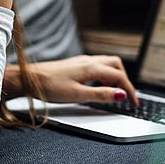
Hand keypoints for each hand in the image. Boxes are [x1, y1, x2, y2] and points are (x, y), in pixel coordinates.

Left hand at [3, 55, 138, 105]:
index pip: (119, 77)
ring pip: (107, 63)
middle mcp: (89, 61)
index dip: (129, 90)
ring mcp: (82, 61)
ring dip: (116, 75)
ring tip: (116, 91)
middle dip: (125, 79)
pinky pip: (98, 65)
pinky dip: (105, 74)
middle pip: (117, 65)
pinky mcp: (76, 64)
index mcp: (92, 68)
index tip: (134, 102)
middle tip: (127, 95)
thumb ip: (101, 95)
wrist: (29, 79)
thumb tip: (121, 94)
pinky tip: (99, 84)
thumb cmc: (50, 86)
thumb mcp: (78, 95)